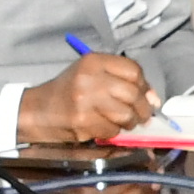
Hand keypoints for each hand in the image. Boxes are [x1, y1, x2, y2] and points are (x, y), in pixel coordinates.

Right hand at [17, 52, 158, 144]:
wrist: (39, 110)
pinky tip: (105, 127)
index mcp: (93, 61)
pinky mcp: (83, 121)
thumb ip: (122, 81)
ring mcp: (86, 101)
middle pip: (133, 93)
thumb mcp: (92, 75)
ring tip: (125, 122)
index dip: (144, 85)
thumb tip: (154, 99)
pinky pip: (112, 129)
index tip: (146, 96)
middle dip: (143, 108)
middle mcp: (90, 78)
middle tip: (142, 115)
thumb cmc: (70, 91)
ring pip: (126, 114)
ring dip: (130, 122)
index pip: (133, 70)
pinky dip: (114, 132)